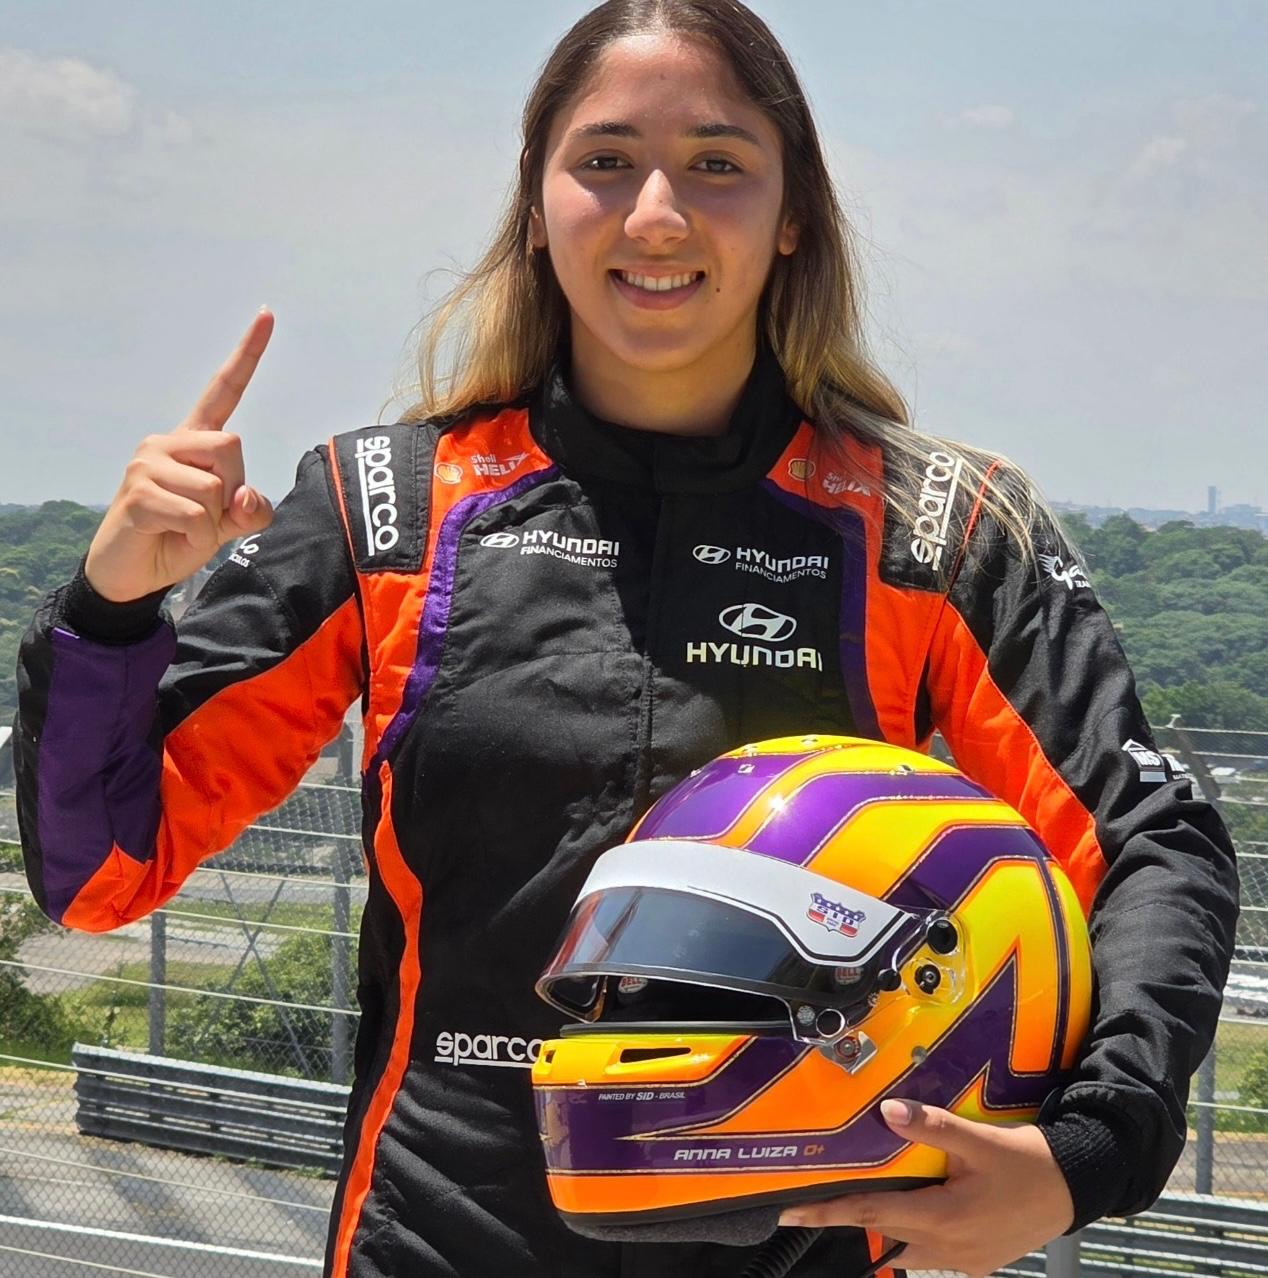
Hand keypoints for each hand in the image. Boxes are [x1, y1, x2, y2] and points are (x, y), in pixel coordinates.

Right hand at [83, 308, 277, 601]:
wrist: (131, 572)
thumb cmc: (180, 539)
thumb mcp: (226, 525)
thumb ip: (249, 509)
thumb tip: (244, 496)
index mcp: (193, 441)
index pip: (223, 391)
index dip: (247, 355)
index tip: (267, 313)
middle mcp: (167, 442)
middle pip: (232, 449)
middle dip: (231, 491)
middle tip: (204, 515)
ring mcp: (148, 464)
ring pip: (215, 488)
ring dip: (211, 521)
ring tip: (183, 528)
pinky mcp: (138, 493)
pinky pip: (193, 514)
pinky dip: (195, 536)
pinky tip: (170, 536)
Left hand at [777, 1099, 1074, 1277]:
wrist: (1075, 1188)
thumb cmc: (1027, 1163)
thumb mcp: (979, 1139)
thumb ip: (931, 1126)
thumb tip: (887, 1113)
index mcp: (943, 1217)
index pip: (871, 1213)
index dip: (828, 1212)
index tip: (791, 1213)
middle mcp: (948, 1247)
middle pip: (884, 1232)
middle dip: (852, 1217)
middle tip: (818, 1203)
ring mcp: (963, 1260)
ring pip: (907, 1247)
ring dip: (886, 1225)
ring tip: (865, 1202)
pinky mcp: (977, 1262)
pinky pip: (932, 1253)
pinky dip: (915, 1234)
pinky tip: (917, 1211)